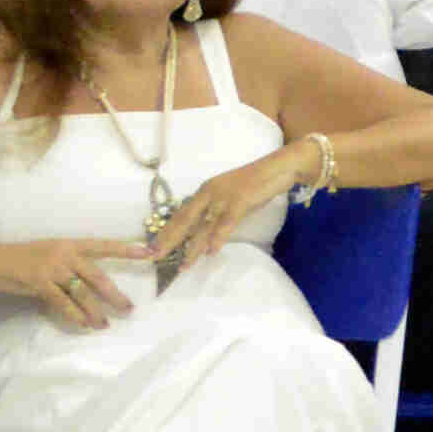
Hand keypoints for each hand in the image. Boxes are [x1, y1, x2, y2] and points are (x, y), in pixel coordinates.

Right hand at [0, 234, 143, 328]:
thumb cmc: (22, 259)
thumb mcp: (50, 255)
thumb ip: (71, 266)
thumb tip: (92, 285)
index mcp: (71, 244)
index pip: (104, 245)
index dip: (127, 249)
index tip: (150, 252)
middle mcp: (65, 253)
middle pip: (98, 276)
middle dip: (115, 294)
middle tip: (129, 308)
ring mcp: (52, 267)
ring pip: (82, 292)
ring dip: (95, 310)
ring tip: (105, 324)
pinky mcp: (39, 282)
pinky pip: (62, 302)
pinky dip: (74, 314)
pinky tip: (84, 324)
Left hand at [145, 147, 307, 284]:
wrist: (280, 166)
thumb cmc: (257, 182)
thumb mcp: (230, 194)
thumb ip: (216, 209)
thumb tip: (203, 232)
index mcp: (205, 191)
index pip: (180, 214)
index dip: (166, 231)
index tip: (152, 247)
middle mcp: (209, 193)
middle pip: (184, 220)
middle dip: (169, 240)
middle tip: (154, 257)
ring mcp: (224, 197)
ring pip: (203, 226)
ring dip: (192, 247)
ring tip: (183, 265)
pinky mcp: (240, 201)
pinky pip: (226, 223)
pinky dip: (218, 237)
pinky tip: (212, 251)